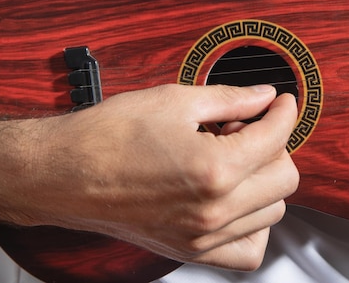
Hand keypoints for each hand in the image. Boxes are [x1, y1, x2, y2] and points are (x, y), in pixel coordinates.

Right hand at [0, 84, 299, 270]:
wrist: (64, 174)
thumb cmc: (108, 136)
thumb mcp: (174, 100)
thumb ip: (231, 98)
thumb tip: (264, 97)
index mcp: (214, 168)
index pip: (276, 137)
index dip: (284, 112)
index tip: (280, 103)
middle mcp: (214, 210)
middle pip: (284, 178)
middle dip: (275, 145)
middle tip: (246, 128)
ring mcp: (203, 236)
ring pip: (273, 212)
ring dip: (264, 180)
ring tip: (234, 159)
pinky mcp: (191, 250)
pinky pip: (248, 250)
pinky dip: (253, 224)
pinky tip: (236, 198)